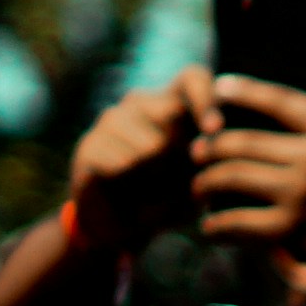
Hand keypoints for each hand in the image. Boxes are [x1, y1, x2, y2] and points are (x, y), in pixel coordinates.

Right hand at [55, 71, 205, 252]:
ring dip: (160, 176)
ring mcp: (110, 121)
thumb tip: (203, 140)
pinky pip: (126, 164)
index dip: (206, 96)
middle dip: (184, 152)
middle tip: (177, 176)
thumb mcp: (199, 177)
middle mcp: (138, 103)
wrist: (121, 227)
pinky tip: (129, 192)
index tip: (215, 128)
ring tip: (152, 188)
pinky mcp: (89, 146)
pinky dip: (135, 186)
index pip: (192, 78)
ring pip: (152, 144)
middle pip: (172, 113)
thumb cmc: (169, 197)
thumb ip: (207, 154)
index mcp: (170, 103)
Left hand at [195, 68, 305, 285]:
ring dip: (205, 182)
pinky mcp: (293, 227)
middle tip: (197, 153)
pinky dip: (218, 225)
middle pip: (241, 141)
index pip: (281, 101)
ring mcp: (302, 191)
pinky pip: (238, 221)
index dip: (245, 91)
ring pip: (231, 176)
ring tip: (198, 188)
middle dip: (210, 147)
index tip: (220, 87)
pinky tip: (210, 227)